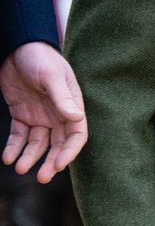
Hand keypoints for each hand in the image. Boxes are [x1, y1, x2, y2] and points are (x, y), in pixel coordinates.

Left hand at [0, 42, 87, 181]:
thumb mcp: (51, 75)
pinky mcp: (22, 115)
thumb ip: (62, 97)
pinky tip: (7, 157)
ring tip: (19, 167)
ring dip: (30, 157)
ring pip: (38, 144)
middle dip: (51, 162)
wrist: (16, 47)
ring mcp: (40, 116)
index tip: (59, 165)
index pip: (76, 134)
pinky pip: (19, 136)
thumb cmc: (40, 57)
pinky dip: (14, 147)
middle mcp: (58, 114)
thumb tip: (77, 118)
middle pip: (58, 144)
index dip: (69, 151)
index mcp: (72, 105)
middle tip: (42, 178)